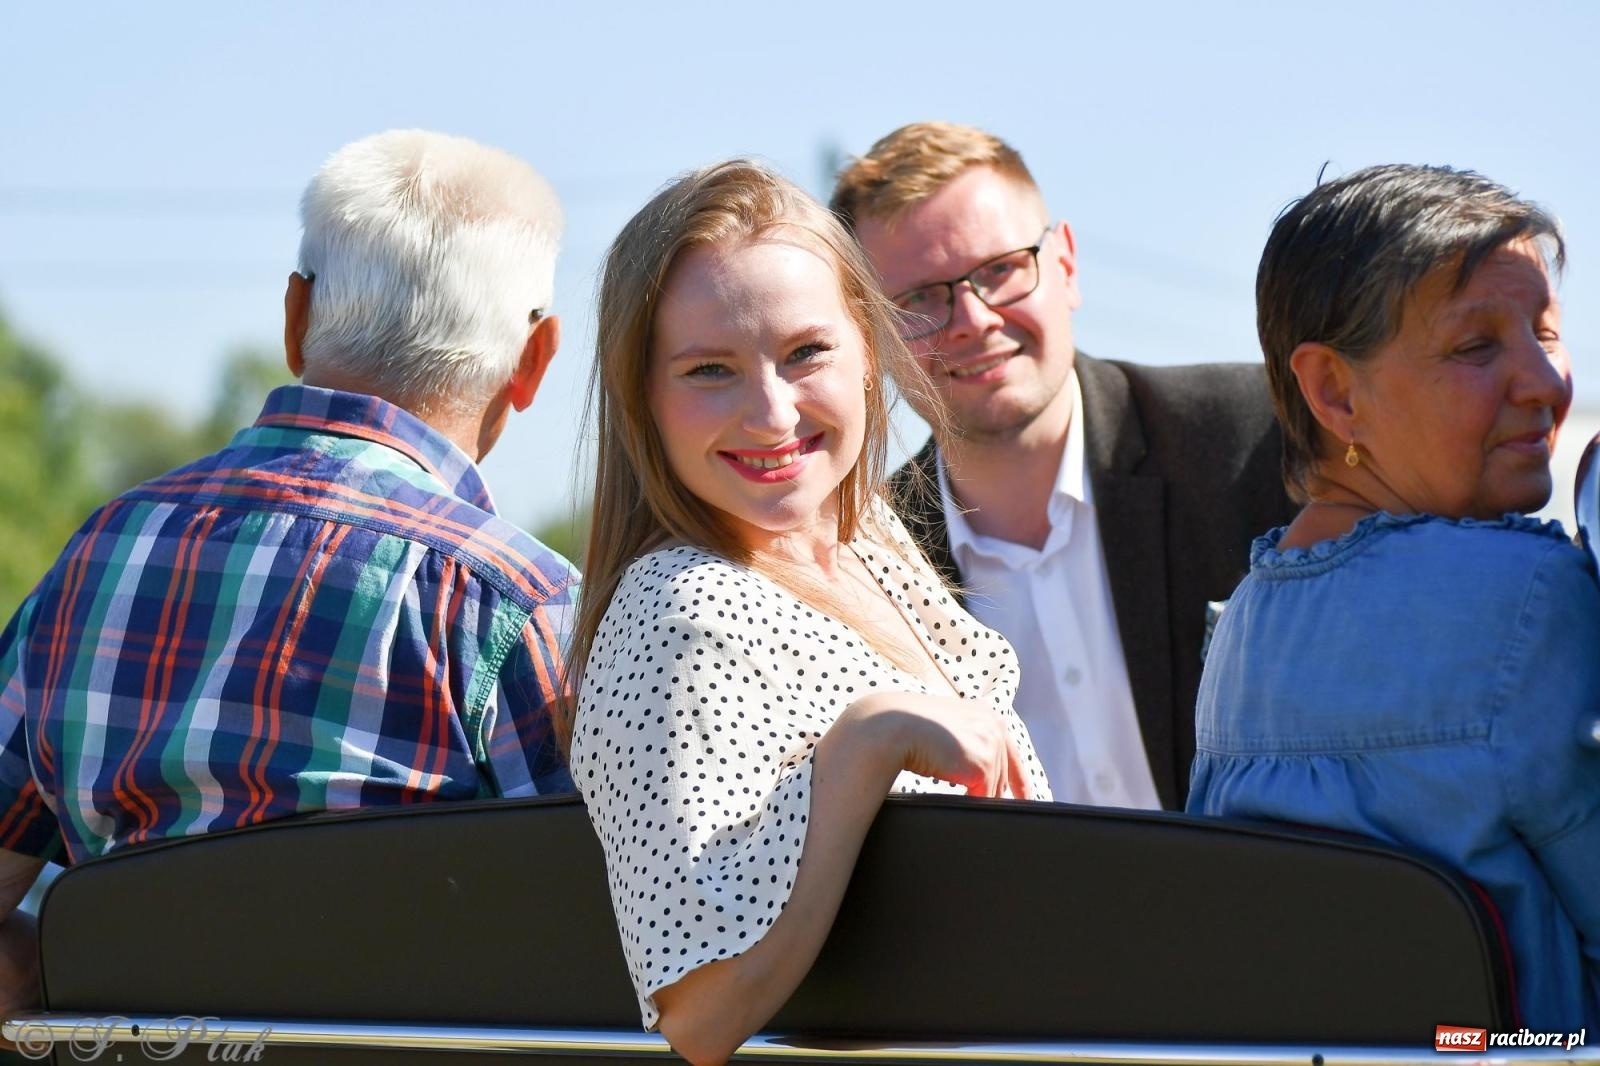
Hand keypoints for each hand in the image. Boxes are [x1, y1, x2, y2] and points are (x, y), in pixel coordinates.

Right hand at [842, 691, 1032, 799]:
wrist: (889, 726)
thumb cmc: (904, 727)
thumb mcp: (943, 728)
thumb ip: (963, 741)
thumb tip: (974, 771)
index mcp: (986, 713)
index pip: (1011, 752)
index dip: (1020, 780)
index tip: (1026, 798)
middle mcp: (994, 724)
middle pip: (1001, 774)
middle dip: (992, 794)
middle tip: (988, 813)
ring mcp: (990, 743)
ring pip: (992, 788)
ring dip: (976, 798)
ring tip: (958, 803)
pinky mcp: (983, 764)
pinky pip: (983, 797)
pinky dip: (970, 805)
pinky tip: (957, 806)